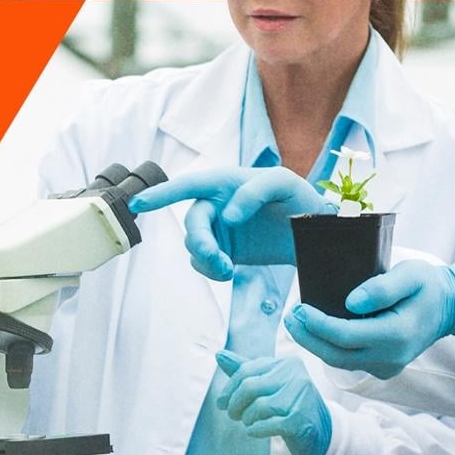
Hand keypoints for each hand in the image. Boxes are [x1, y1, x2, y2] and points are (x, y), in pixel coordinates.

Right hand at [131, 167, 324, 279]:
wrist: (316, 234)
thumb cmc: (300, 199)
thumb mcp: (285, 184)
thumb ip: (255, 191)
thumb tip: (227, 215)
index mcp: (226, 182)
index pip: (188, 186)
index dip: (161, 194)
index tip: (138, 203)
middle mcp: (216, 203)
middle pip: (193, 223)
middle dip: (200, 243)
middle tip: (219, 261)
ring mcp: (218, 229)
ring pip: (194, 245)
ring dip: (207, 260)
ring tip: (228, 270)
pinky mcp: (224, 251)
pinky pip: (203, 262)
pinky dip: (210, 270)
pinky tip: (227, 272)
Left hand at [215, 349, 332, 454]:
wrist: (320, 432)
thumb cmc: (288, 404)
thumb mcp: (267, 384)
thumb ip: (244, 370)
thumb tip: (219, 354)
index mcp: (286, 362)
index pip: (246, 370)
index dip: (229, 389)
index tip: (221, 403)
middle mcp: (297, 375)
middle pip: (250, 387)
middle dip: (235, 404)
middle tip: (232, 415)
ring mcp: (301, 397)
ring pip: (259, 406)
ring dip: (247, 418)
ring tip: (248, 422)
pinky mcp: (301, 420)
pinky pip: (269, 424)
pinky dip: (256, 429)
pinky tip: (254, 431)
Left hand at [283, 260, 454, 377]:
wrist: (449, 307)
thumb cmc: (427, 286)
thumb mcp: (410, 274)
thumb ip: (381, 288)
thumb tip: (350, 302)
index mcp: (397, 336)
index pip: (345, 336)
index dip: (317, 324)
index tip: (298, 308)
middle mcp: (391, 357)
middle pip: (336, 354)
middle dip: (307, 337)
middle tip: (289, 316)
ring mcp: (387, 366)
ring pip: (339, 361)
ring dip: (314, 343)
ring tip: (295, 322)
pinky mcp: (382, 367)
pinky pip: (348, 361)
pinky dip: (329, 347)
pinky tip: (315, 330)